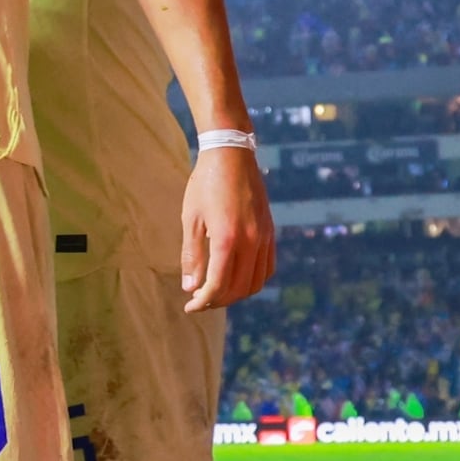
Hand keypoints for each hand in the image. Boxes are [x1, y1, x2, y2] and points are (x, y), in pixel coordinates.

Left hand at [178, 143, 276, 312]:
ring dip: (236, 294)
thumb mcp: (191, 219)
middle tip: (199, 300)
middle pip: (238, 288)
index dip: (203, 301)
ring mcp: (264, 236)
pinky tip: (237, 277)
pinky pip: (267, 266)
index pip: (218, 285)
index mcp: (227, 239)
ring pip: (256, 282)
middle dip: (217, 301)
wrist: (231, 154)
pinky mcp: (270, 231)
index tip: (189, 306)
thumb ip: (192, 255)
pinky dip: (253, 280)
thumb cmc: (205, 184)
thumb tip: (190, 287)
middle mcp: (251, 241)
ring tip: (217, 292)